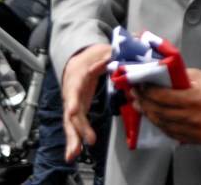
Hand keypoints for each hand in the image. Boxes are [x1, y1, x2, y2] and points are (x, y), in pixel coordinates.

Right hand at [61, 43, 111, 161]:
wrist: (78, 60)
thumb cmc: (93, 56)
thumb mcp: (104, 50)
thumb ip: (115, 51)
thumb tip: (130, 44)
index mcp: (78, 75)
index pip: (75, 87)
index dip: (74, 98)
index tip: (75, 109)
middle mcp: (72, 91)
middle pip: (71, 110)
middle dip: (76, 127)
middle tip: (83, 141)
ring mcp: (73, 102)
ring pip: (70, 122)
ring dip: (72, 138)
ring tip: (73, 154)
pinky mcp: (76, 111)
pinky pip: (75, 125)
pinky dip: (75, 139)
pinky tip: (75, 153)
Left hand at [132, 68, 200, 144]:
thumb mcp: (200, 76)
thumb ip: (179, 76)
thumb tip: (157, 73)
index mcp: (195, 98)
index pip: (164, 96)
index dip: (149, 91)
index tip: (140, 86)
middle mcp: (193, 116)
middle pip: (160, 111)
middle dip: (145, 102)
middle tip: (136, 96)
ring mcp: (193, 130)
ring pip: (163, 124)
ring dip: (149, 114)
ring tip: (141, 106)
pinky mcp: (193, 139)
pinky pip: (170, 133)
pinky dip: (160, 124)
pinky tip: (154, 116)